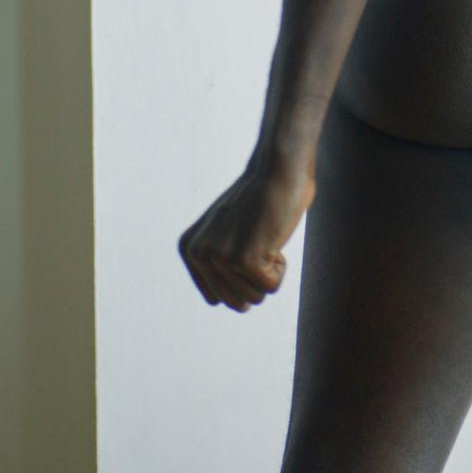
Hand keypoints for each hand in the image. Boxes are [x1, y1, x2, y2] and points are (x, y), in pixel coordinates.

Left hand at [178, 155, 315, 312]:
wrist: (279, 169)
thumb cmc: (262, 197)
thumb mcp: (225, 229)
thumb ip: (217, 260)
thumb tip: (229, 301)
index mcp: (189, 249)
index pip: (217, 297)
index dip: (241, 277)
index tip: (246, 241)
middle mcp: (198, 254)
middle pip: (236, 302)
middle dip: (256, 279)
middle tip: (258, 239)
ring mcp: (219, 257)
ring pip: (255, 297)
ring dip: (269, 270)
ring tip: (265, 235)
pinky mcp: (244, 260)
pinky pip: (271, 287)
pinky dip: (280, 266)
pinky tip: (273, 236)